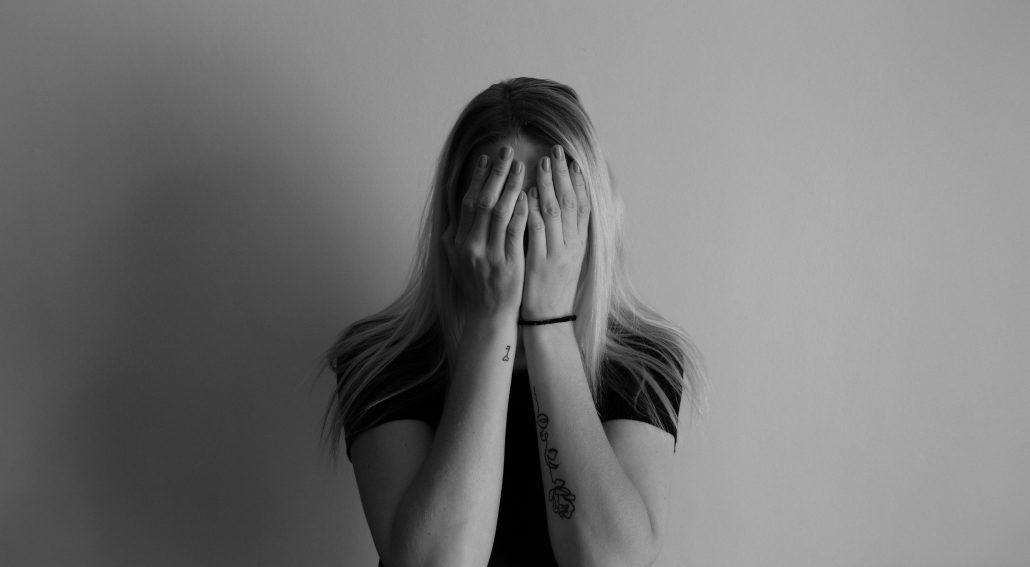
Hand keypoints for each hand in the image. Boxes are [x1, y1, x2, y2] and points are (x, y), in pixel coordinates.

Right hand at [440, 146, 528, 321]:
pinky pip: (514, 231)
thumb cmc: (476, 283)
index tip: (487, 157)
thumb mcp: (457, 259)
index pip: (467, 202)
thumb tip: (456, 208)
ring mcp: (488, 255)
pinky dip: (520, 211)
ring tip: (522, 166)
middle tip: (507, 151)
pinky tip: (529, 194)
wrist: (487, 315)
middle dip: (495, 173)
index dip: (477, 178)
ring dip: (510, 186)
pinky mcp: (508, 264)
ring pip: (499, 212)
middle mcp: (469, 246)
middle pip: (482, 201)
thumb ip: (456, 234)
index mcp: (456, 242)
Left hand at [521, 145, 589, 320]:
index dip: (578, 180)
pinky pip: (537, 231)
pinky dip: (532, 210)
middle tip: (556, 151)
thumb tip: (562, 206)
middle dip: (562, 174)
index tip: (571, 159)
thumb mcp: (568, 258)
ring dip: (547, 185)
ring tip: (541, 163)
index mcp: (580, 243)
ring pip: (554, 212)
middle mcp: (573, 245)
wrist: (549, 319)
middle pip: (570, 202)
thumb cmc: (554, 286)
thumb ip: (567, 233)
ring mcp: (558, 253)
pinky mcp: (541, 263)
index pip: (583, 204)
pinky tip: (526, 194)